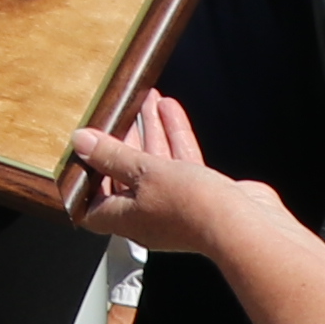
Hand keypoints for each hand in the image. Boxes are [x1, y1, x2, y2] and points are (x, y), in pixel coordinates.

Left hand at [64, 91, 272, 250]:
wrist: (243, 224)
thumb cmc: (190, 206)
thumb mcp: (143, 173)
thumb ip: (113, 156)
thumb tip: (81, 142)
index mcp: (127, 219)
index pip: (95, 205)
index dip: (88, 180)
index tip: (85, 152)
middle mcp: (149, 215)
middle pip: (128, 175)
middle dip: (124, 140)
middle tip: (121, 112)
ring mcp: (177, 205)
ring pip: (158, 163)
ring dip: (151, 131)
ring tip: (146, 99)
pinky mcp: (202, 194)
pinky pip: (182, 161)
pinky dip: (174, 135)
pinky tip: (170, 109)